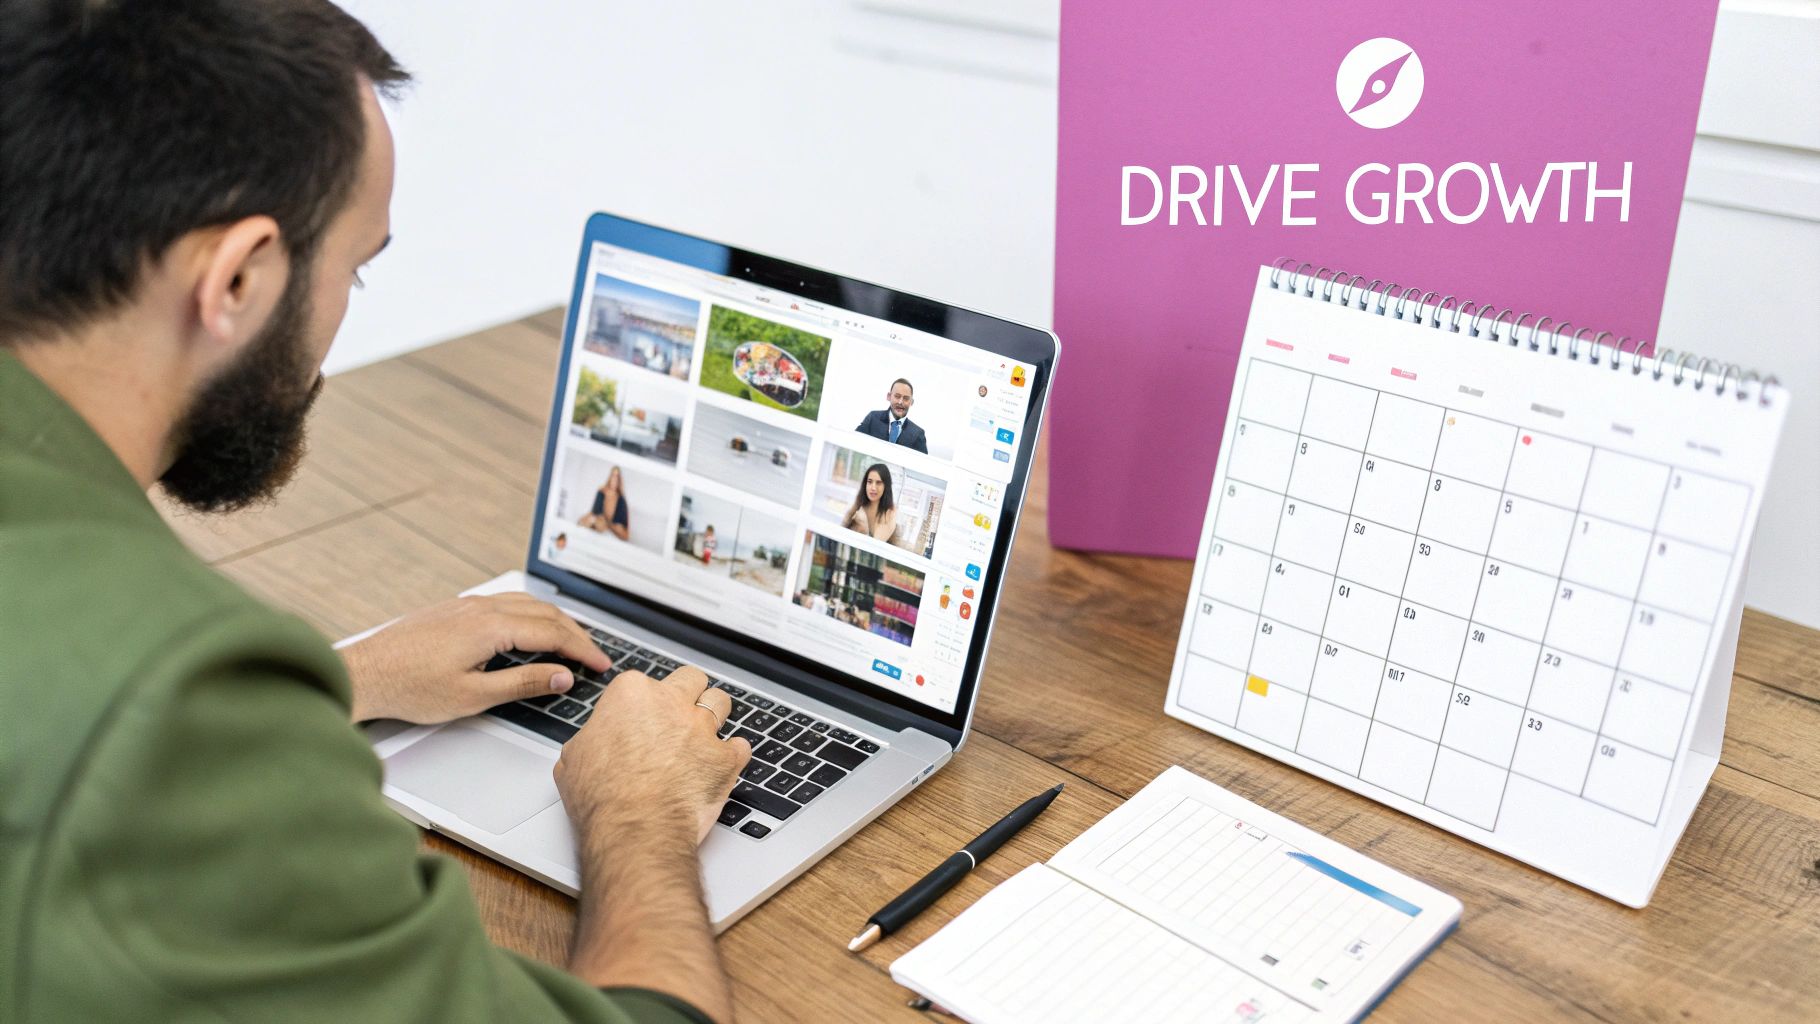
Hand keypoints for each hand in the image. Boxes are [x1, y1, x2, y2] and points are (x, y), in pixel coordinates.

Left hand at [341, 593, 611, 723]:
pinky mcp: (453, 609)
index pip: (553, 633)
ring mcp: (466, 605)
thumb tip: (561, 676)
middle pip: (545, 613)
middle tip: (593, 656)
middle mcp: (480, 608)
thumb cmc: (409, 688)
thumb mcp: (473, 696)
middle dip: (575, 634)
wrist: (364, 674)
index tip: (601, 664)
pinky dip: (530, 615)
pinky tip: (529, 629)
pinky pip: (504, 603)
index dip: (583, 649)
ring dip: (554, 621)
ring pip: (525, 603)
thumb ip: (523, 684)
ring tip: (570, 642)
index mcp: (490, 627)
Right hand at [555, 667, 750, 844]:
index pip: (646, 683)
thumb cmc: (602, 798)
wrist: (634, 829)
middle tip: (680, 715)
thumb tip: (594, 742)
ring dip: (714, 716)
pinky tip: (721, 764)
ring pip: (720, 702)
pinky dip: (732, 756)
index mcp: (632, 694)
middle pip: (690, 680)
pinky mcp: (725, 757)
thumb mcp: (574, 757)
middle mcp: (671, 703)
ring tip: (704, 735)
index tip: (644, 718)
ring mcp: (702, 728)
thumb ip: (592, 737)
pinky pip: (740, 747)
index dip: (645, 704)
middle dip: (687, 694)